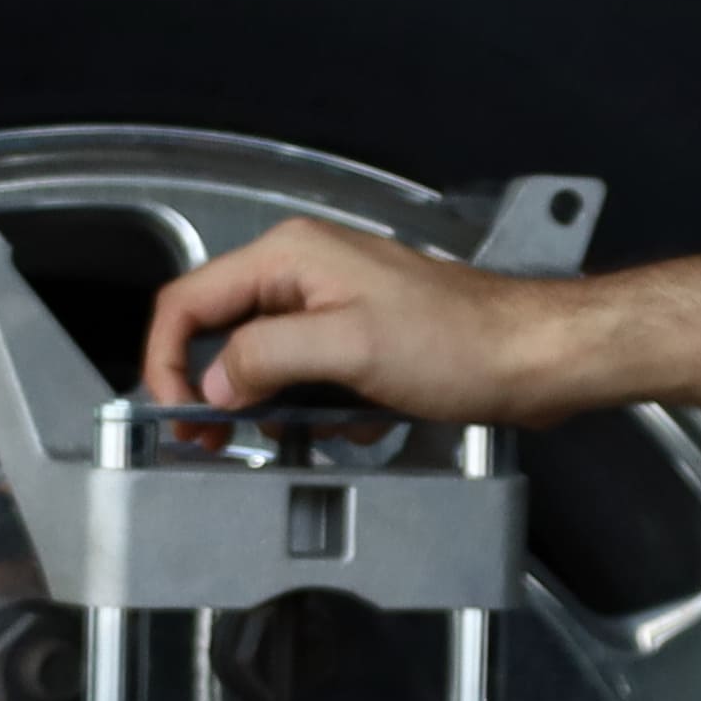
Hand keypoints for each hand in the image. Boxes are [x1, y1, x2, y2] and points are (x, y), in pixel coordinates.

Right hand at [145, 214, 596, 417]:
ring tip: (304, 433)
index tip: (179, 417)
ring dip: (275, 405)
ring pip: (263, 360)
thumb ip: (267, 358)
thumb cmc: (461, 342)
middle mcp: (303, 271)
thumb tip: (214, 383)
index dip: (168, 363)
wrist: (533, 357)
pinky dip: (319, 408)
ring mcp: (331, 302)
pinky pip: (308, 375)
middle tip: (216, 443)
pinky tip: (355, 423)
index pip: (188, 302)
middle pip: (219, 331)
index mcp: (290, 257)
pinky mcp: (357, 336)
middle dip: (217, 392)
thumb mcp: (349, 350)